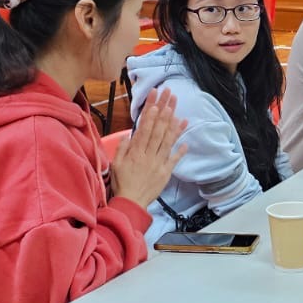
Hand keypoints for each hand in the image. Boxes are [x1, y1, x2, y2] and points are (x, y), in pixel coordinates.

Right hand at [110, 89, 186, 211]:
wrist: (132, 202)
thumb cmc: (122, 183)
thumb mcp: (116, 164)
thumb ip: (122, 149)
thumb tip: (128, 135)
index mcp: (135, 152)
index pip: (144, 130)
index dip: (150, 116)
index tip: (155, 103)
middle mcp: (148, 155)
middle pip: (157, 131)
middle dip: (164, 114)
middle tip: (169, 100)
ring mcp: (159, 163)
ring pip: (167, 142)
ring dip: (173, 127)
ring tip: (178, 113)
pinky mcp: (166, 172)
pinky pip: (174, 159)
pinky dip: (180, 150)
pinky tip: (186, 141)